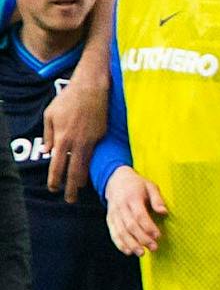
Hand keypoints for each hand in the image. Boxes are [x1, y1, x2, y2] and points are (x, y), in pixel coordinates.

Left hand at [42, 65, 108, 202]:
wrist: (91, 90)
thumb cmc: (68, 100)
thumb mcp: (50, 116)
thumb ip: (48, 135)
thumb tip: (48, 152)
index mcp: (62, 138)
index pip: (57, 166)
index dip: (55, 180)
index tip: (54, 189)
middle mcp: (77, 143)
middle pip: (74, 172)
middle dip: (71, 188)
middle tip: (70, 200)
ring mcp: (91, 141)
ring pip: (87, 166)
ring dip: (83, 179)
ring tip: (80, 188)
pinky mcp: (101, 136)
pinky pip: (94, 154)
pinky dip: (91, 164)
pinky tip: (89, 170)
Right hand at [104, 167, 165, 254]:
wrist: (115, 180)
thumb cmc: (137, 184)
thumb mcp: (150, 186)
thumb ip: (157, 199)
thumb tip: (164, 212)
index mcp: (132, 198)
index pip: (139, 215)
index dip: (148, 227)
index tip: (158, 236)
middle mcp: (121, 207)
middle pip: (130, 225)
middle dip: (142, 238)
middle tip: (153, 248)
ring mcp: (113, 214)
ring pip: (120, 231)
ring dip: (131, 244)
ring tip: (141, 253)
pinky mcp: (110, 219)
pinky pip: (113, 233)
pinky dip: (119, 243)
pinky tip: (128, 252)